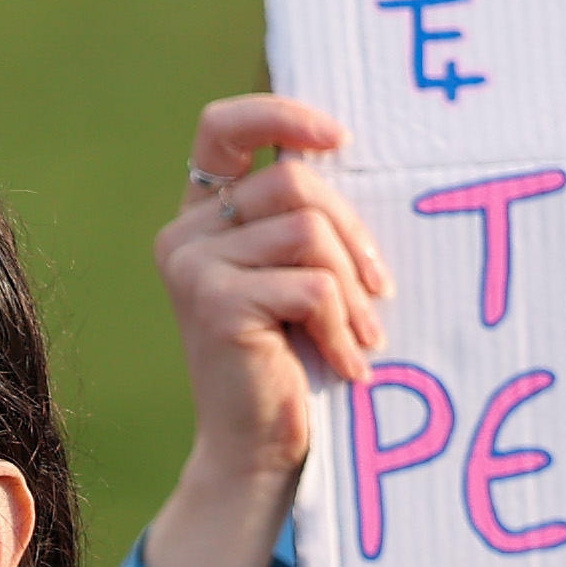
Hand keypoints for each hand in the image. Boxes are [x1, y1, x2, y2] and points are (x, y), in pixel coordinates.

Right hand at [142, 95, 388, 566]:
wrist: (260, 453)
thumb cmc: (296, 365)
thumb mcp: (304, 277)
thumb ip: (309, 222)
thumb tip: (357, 160)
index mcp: (207, 216)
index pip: (222, 126)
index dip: (280, 112)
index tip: (340, 139)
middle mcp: (186, 233)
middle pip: (293, 179)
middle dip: (353, 235)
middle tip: (379, 293)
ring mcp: (191, 265)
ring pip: (308, 230)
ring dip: (352, 289)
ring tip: (360, 337)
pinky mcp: (212, 302)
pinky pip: (310, 285)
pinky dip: (342, 326)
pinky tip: (343, 364)